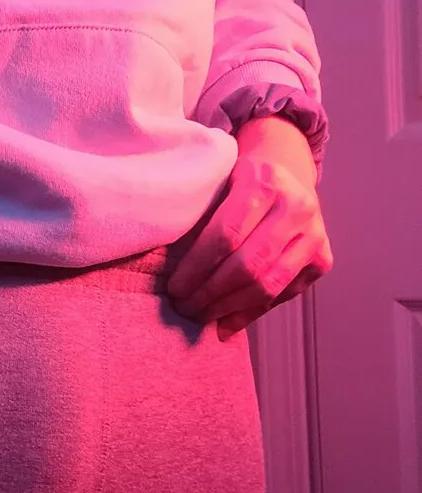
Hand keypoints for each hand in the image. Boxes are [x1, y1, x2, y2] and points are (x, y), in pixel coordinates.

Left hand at [166, 153, 333, 339]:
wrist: (286, 169)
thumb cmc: (240, 180)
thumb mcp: (219, 182)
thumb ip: (201, 218)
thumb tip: (170, 268)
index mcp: (266, 182)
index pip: (226, 235)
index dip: (197, 267)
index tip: (174, 287)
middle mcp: (297, 207)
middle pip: (248, 264)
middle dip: (210, 293)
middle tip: (183, 306)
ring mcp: (315, 234)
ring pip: (268, 285)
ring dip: (229, 307)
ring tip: (200, 315)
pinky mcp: (323, 258)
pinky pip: (283, 294)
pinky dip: (251, 312)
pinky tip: (225, 323)